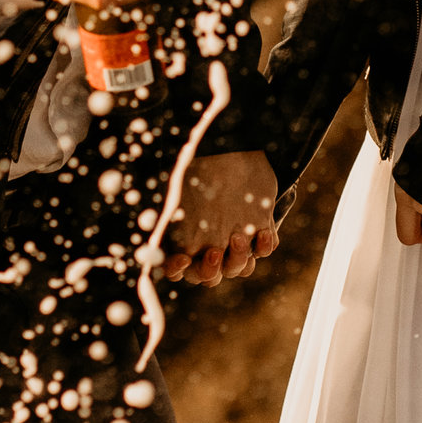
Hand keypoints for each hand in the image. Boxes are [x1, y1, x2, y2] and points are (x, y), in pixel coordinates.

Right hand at [164, 150, 278, 286]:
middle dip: (212, 270)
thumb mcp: (177, 194)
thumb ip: (170, 225)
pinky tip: (263, 231)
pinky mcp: (260, 226)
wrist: (232, 145)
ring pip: (239, 269)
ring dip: (240, 259)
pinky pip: (265, 249)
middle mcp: (210, 242)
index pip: (176, 271)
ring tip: (240, 237)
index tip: (182, 260)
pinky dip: (264, 244)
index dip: (177, 270)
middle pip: (210, 277)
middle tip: (215, 252)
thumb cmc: (198, 167)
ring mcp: (235, 238)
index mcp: (185, 237)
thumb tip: (156, 248)